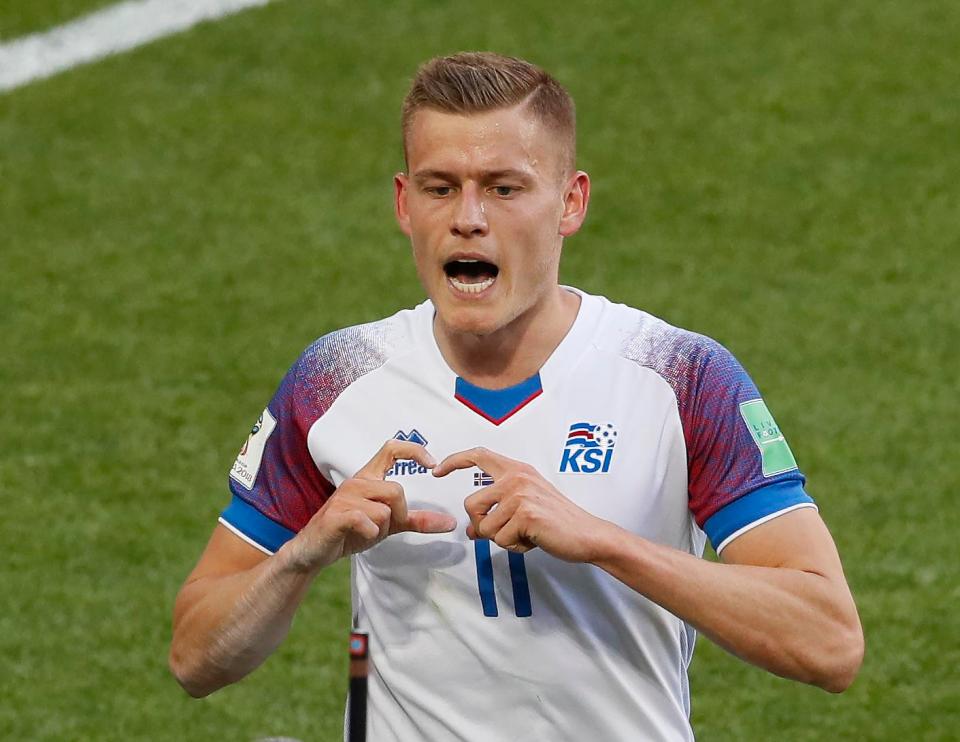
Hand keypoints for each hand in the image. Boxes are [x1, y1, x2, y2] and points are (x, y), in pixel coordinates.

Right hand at [284, 440, 456, 571]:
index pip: (392, 449)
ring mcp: (345, 497)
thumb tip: (450, 523)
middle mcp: (357, 482)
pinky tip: (360, 535)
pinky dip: (370, 532)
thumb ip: (416, 520)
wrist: (313, 550)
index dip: (414, 451)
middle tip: (384, 527)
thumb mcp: (387, 524)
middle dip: (398, 515)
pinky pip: (368, 520)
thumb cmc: (350, 531)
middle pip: (397, 491)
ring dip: (382, 528)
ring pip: (384, 509)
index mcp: (368, 477)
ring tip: (366, 532)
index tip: (433, 465)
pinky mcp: (336, 515)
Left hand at [432, 447, 608, 562]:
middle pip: (471, 504)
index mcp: (517, 470)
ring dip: (501, 539)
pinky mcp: (525, 514)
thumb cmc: (557, 522)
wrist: (587, 535)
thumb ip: (498, 509)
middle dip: (482, 526)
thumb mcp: (526, 507)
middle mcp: (516, 478)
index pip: (479, 455)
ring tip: (525, 535)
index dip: (454, 460)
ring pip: (484, 527)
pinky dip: (514, 547)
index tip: (437, 469)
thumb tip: (471, 529)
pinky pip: (500, 540)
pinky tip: (533, 541)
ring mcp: (520, 494)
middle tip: (506, 533)